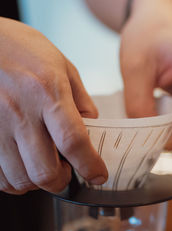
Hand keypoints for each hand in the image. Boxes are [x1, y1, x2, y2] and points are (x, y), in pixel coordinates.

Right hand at [0, 18, 107, 194]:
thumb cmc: (20, 48)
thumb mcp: (61, 66)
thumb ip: (80, 100)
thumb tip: (93, 129)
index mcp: (48, 92)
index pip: (73, 141)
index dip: (89, 165)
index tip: (98, 176)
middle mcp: (20, 112)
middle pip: (46, 171)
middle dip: (62, 181)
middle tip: (67, 172)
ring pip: (20, 178)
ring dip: (37, 182)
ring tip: (42, 166)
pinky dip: (13, 179)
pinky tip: (20, 165)